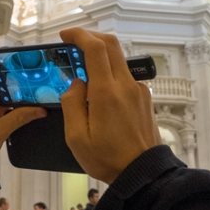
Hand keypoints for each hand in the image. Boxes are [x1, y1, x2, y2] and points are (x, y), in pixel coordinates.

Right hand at [60, 28, 161, 183]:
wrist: (143, 174)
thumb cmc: (106, 158)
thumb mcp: (76, 136)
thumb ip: (72, 102)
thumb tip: (78, 82)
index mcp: (106, 92)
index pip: (96, 48)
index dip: (79, 35)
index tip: (65, 35)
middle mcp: (125, 84)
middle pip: (111, 44)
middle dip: (90, 36)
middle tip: (72, 43)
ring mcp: (138, 89)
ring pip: (118, 59)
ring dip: (100, 54)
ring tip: (83, 68)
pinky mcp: (144, 97)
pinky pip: (124, 75)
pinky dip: (109, 71)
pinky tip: (99, 89)